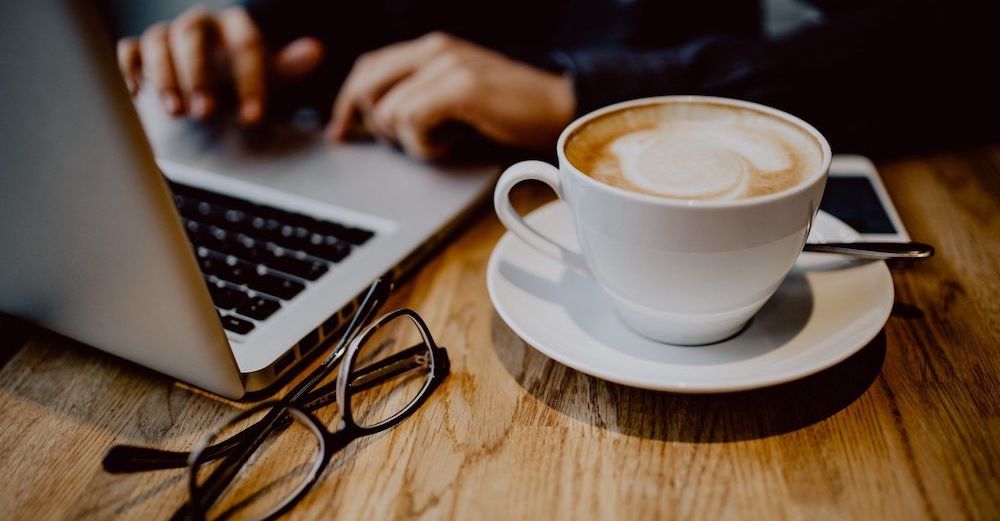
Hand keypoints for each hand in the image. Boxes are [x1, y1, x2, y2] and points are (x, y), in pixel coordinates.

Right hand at [116, 6, 323, 123]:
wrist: (214, 81)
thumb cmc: (243, 77)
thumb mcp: (271, 75)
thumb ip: (290, 65)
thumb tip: (316, 51)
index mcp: (236, 26)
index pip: (245, 45)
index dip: (250, 81)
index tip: (253, 116)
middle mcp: (200, 24)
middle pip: (192, 36)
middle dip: (198, 75)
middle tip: (206, 112)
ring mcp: (168, 34)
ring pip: (158, 40)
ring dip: (164, 76)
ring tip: (176, 111)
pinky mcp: (142, 50)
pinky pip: (128, 50)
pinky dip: (130, 69)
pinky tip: (139, 94)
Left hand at [327, 32, 574, 159]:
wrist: (562, 111)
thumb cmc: (511, 114)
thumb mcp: (456, 100)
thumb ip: (419, 97)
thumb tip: (371, 122)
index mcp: (431, 49)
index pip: (367, 69)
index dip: (346, 104)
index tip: (341, 134)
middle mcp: (434, 50)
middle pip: (365, 87)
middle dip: (376, 126)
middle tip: (413, 141)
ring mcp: (447, 65)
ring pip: (388, 111)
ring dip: (412, 141)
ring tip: (447, 139)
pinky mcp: (459, 87)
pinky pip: (411, 121)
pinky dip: (426, 144)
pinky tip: (452, 143)